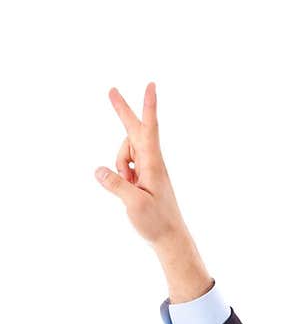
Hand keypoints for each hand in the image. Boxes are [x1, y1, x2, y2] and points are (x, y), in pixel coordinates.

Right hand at [94, 83, 187, 248]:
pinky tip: (129, 189)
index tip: (151, 85)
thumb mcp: (134, 205)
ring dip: (119, 165)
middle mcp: (152, 162)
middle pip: (133, 131)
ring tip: (130, 187)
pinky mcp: (144, 177)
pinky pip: (125, 166)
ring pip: (124, 152)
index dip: (149, 106)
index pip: (149, 129)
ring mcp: (148, 168)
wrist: (170, 238)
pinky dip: (121, 174)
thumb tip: (99, 171)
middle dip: (123, 111)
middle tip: (111, 90)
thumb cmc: (157, 223)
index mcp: (153, 163)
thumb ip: (116, 186)